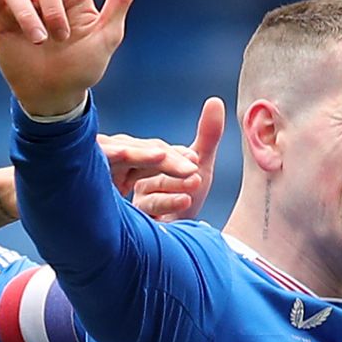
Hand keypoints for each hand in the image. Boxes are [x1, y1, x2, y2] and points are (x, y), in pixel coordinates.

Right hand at [120, 97, 224, 220]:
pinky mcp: (128, 220)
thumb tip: (215, 100)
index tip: (195, 160)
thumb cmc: (183, 201)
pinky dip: (167, 201)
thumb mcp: (199, 168)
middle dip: (170, 163)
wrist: (180, 242)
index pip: (155, 151)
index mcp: (142, 162)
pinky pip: (146, 207)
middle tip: (195, 166)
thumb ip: (207, 137)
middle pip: (143, 162)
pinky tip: (186, 200)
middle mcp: (129, 176)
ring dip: (171, 183)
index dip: (173, 155)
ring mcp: (125, 199)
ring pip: (146, 186)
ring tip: (196, 180)